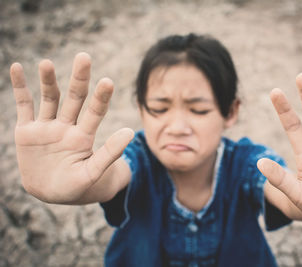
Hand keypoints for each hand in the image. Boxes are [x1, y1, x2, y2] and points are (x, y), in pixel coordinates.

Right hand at [10, 53, 133, 203]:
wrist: (50, 194)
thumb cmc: (77, 186)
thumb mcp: (93, 172)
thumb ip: (109, 153)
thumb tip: (130, 132)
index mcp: (84, 136)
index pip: (95, 112)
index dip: (101, 98)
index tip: (108, 82)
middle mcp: (67, 126)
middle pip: (74, 98)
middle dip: (79, 79)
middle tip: (84, 57)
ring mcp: (47, 127)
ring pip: (49, 98)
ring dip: (48, 80)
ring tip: (47, 63)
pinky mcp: (27, 130)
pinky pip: (23, 105)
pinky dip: (20, 88)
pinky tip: (16, 68)